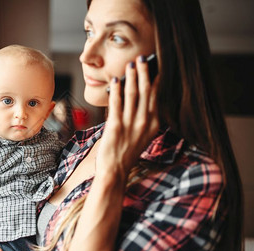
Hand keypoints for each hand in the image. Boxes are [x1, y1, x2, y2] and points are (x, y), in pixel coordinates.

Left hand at [98, 56, 159, 178]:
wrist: (115, 170)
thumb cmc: (127, 152)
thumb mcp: (143, 135)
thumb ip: (145, 118)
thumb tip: (142, 98)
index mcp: (154, 124)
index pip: (156, 97)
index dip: (155, 80)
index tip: (156, 66)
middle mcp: (145, 122)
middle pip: (146, 92)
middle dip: (144, 73)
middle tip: (142, 58)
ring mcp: (131, 124)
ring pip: (133, 95)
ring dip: (131, 77)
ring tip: (130, 65)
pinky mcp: (116, 126)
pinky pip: (117, 104)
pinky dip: (117, 90)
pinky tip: (116, 80)